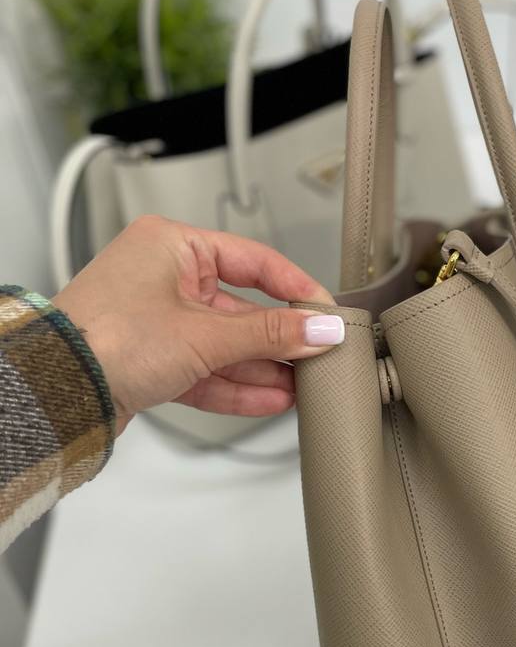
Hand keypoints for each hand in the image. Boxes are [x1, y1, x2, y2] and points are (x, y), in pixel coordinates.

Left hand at [53, 216, 343, 435]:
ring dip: (264, 367)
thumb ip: (272, 334)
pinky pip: (206, 370)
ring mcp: (156, 321)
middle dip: (281, 340)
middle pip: (242, 309)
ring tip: (303, 386)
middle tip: (319, 355)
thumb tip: (320, 329)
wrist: (58, 389)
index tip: (326, 312)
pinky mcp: (151, 360)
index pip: (253, 260)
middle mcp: (163, 278)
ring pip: (225, 344)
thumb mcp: (207, 334)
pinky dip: (237, 385)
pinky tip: (271, 399)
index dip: (295, 288)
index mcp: (172, 247)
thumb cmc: (108, 338)